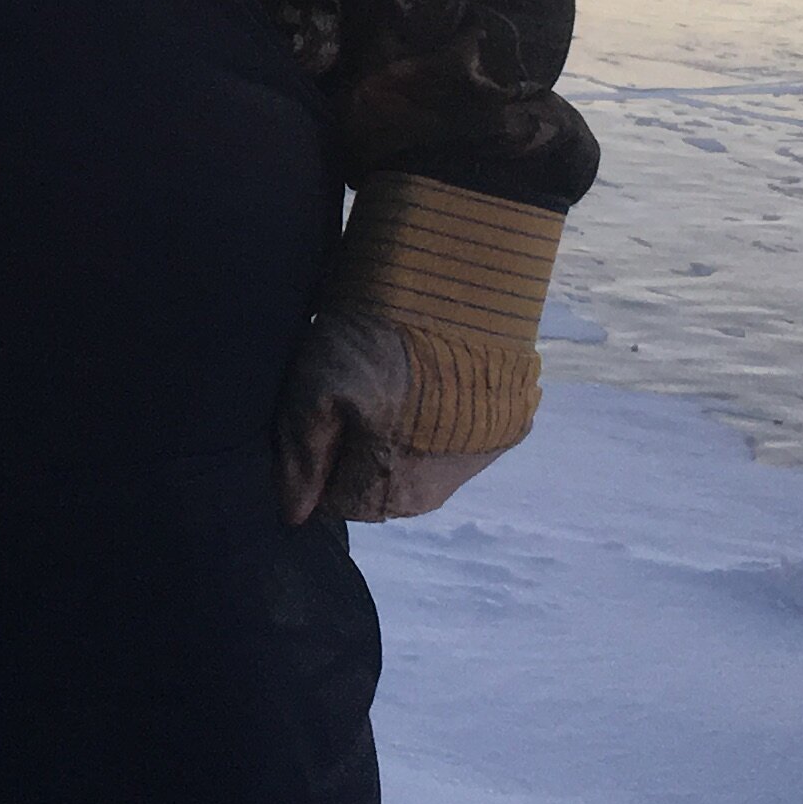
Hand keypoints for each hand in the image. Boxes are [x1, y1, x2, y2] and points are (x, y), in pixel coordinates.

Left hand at [277, 315, 507, 524]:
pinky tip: (432, 379)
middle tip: (354, 393)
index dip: (317, 460)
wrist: (469, 290)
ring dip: (400, 435)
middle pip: (376, 486)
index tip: (320, 416)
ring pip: (416, 466)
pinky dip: (442, 418)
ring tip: (394, 381)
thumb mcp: (319, 385)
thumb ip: (303, 454)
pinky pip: (458, 439)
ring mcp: (476, 461)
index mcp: (387, 490)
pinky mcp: (507, 429)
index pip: (333, 501)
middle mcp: (434, 493)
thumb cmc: (381, 341)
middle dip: (357, 451)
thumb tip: (295, 513)